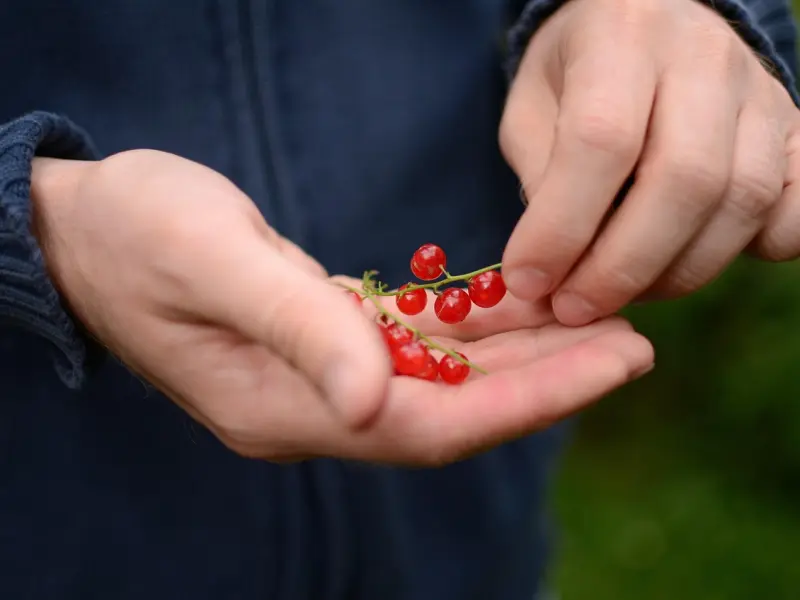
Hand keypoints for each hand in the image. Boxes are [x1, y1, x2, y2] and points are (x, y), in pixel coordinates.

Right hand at [31, 150, 652, 464]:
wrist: (81, 229)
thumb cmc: (136, 233)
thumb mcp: (210, 260)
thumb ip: (296, 328)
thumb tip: (374, 403)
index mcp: (286, 405)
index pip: (433, 423)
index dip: (529, 400)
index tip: (615, 363)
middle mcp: (312, 407)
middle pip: (453, 410)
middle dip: (548, 381)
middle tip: (636, 344)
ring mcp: (316, 379)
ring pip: (441, 379)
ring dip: (520, 355)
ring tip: (599, 322)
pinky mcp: (319, 343)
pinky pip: (412, 346)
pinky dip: (468, 328)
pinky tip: (520, 303)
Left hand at [500, 0, 799, 325]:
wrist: (650, 23)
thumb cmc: (577, 75)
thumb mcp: (531, 109)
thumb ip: (541, 178)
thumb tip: (553, 266)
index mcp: (622, 36)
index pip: (601, 141)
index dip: (561, 228)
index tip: (528, 282)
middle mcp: (704, 57)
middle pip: (683, 180)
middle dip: (621, 268)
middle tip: (573, 308)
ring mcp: (761, 94)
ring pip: (741, 202)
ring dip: (673, 273)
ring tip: (619, 292)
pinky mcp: (793, 131)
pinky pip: (795, 210)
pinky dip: (753, 252)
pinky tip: (690, 260)